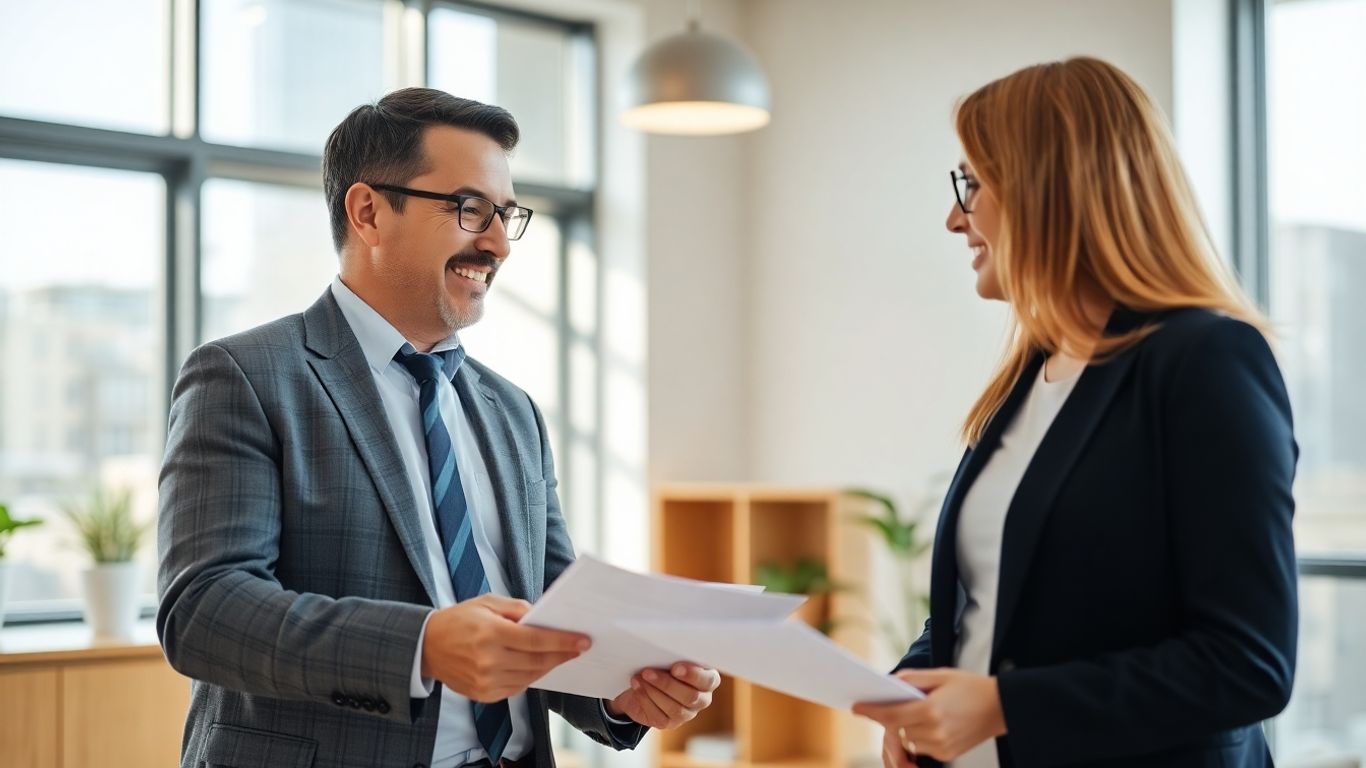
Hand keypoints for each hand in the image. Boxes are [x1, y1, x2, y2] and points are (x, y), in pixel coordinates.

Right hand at [421, 594, 588, 702]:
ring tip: (561, 655)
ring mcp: (486, 681)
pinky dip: (531, 676)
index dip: (563, 641)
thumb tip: (543, 618)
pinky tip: (538, 665)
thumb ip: (517, 608)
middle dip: (562, 654)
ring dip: (549, 666)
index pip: (536, 640)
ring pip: (531, 676)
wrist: (427, 647)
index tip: (583, 641)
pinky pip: (517, 687)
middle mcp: (489, 660)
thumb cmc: (459, 619)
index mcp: (490, 633)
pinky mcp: (484, 695)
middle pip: (537, 660)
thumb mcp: (487, 603)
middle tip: (579, 648)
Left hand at [606, 663, 720, 728]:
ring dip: (653, 691)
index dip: (693, 675)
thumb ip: (676, 654)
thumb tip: (667, 646)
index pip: (708, 681)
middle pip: (690, 697)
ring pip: (674, 708)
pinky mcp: (668, 723)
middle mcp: (701, 699)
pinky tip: (637, 687)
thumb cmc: (662, 663)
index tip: (675, 667)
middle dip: (667, 684)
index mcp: (708, 679)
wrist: (642, 680)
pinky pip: (658, 716)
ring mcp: (686, 714)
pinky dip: (645, 699)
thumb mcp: (671, 656)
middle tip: (648, 671)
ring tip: (639, 677)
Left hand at [852, 669, 1005, 762]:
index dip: (871, 711)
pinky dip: (917, 736)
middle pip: (896, 728)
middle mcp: (934, 732)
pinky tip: (927, 722)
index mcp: (931, 710)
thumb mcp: (940, 675)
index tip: (856, 707)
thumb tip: (888, 683)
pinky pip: (921, 747)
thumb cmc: (971, 687)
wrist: (1001, 707)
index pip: (891, 714)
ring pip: (907, 739)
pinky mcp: (947, 754)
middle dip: (887, 717)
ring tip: (911, 712)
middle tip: (881, 705)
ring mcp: (941, 746)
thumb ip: (911, 680)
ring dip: (903, 727)